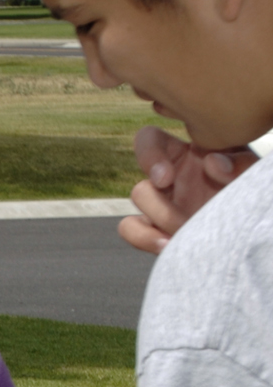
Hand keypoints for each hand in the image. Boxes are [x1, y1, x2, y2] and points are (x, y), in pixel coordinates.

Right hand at [121, 125, 252, 254]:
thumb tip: (211, 163)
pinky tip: (170, 245)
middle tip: (182, 219)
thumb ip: (239, 162)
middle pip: (140, 188)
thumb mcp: (252, 170)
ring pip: (133, 212)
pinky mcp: (158, 231)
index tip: (166, 179)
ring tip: (183, 234)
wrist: (254, 224)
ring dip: (158, 223)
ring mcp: (162, 207)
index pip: (150, 140)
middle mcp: (169, 180)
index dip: (148, 155)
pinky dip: (145, 239)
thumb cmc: (252, 191)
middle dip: (160, 206)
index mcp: (187, 155)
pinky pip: (132, 230)